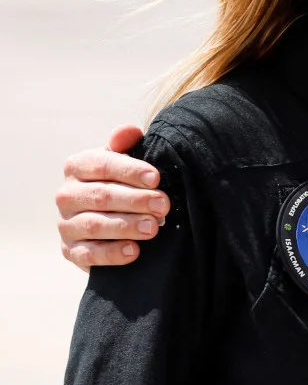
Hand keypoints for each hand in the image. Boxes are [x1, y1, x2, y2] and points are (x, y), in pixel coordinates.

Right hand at [57, 125, 169, 269]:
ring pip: (94, 225)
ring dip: (126, 226)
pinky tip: (134, 251)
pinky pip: (88, 254)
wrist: (110, 219)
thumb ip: (125, 144)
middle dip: (135, 200)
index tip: (156, 178)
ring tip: (153, 228)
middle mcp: (66, 195)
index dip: (130, 171)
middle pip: (101, 196)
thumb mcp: (124, 161)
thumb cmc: (122, 182)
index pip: (101, 165)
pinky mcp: (70, 251)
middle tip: (164, 205)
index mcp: (77, 166)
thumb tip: (130, 131)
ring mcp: (66, 224)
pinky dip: (111, 254)